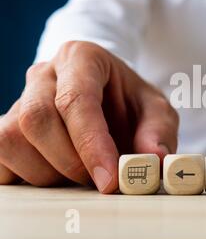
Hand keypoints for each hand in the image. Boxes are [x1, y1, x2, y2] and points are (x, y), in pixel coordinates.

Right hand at [0, 41, 178, 192]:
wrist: (109, 98)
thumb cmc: (130, 103)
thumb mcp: (156, 110)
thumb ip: (158, 131)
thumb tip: (153, 159)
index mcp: (82, 58)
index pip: (76, 100)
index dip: (91, 144)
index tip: (109, 179)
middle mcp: (44, 74)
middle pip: (37, 119)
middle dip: (70, 162)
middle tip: (100, 180)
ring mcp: (19, 99)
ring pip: (11, 140)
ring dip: (49, 173)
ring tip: (82, 174)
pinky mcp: (6, 126)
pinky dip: (26, 176)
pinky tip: (58, 174)